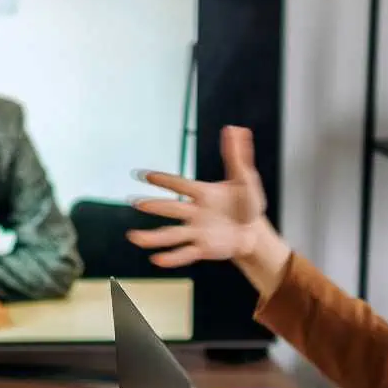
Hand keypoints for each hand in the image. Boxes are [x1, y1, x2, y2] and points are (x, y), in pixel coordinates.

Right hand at [126, 125, 275, 267]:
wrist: (255, 232)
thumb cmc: (246, 204)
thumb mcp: (245, 178)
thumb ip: (238, 155)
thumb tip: (235, 128)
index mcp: (202, 193)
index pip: (179, 184)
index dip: (163, 180)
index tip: (144, 175)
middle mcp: (194, 212)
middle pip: (171, 208)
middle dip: (154, 206)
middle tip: (135, 203)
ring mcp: (197, 231)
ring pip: (171, 234)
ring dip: (152, 236)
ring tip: (133, 237)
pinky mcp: (203, 249)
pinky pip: (185, 253)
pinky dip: (172, 258)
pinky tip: (156, 259)